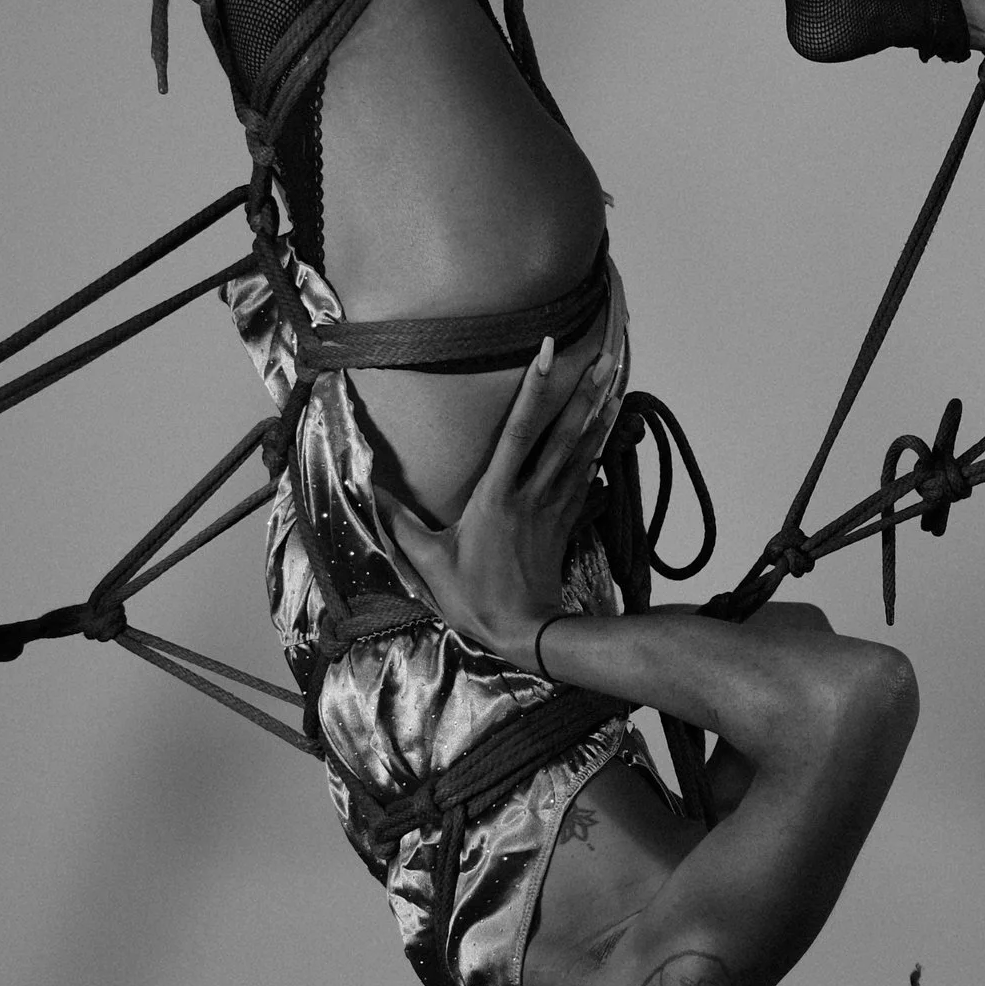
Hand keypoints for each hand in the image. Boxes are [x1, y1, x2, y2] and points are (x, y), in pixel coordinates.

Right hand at [375, 322, 627, 665]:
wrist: (524, 632)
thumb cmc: (475, 597)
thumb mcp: (430, 560)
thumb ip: (400, 523)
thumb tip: (367, 490)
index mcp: (497, 496)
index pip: (518, 431)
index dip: (534, 390)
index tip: (548, 353)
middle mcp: (531, 494)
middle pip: (563, 434)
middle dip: (584, 392)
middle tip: (607, 355)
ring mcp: (554, 507)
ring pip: (582, 450)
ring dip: (600, 413)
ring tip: (617, 378)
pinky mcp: (567, 521)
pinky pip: (587, 476)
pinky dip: (600, 448)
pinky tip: (611, 428)